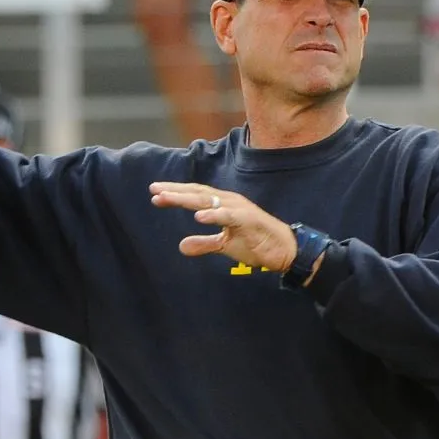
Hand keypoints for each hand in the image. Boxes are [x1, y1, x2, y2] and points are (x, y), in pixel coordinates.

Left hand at [149, 182, 296, 271]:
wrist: (284, 250)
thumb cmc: (255, 243)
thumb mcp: (224, 246)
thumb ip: (204, 244)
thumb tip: (181, 246)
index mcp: (223, 205)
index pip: (195, 196)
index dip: (175, 194)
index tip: (154, 195)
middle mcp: (229, 202)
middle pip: (197, 193)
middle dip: (174, 191)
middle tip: (153, 189)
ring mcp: (239, 209)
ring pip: (208, 200)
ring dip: (186, 198)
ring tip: (167, 198)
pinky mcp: (249, 220)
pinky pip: (229, 216)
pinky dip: (213, 214)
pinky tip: (198, 215)